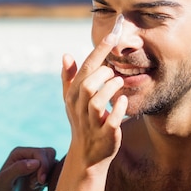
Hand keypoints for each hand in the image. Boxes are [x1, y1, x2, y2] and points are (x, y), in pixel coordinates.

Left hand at [0, 146, 55, 190]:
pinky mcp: (41, 175)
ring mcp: (36, 166)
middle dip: (47, 169)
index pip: (41, 153)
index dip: (44, 165)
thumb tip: (36, 162)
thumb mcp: (4, 181)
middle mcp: (28, 156)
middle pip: (50, 153)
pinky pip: (54, 172)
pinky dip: (50, 180)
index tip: (40, 180)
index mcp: (20, 153)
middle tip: (37, 182)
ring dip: (48, 175)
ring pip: (53, 162)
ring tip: (34, 185)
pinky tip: (37, 187)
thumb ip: (18, 169)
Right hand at [61, 30, 127, 172]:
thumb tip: (66, 55)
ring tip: (119, 82)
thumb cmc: (82, 121)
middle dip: (102, 73)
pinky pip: (111, 122)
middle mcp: (80, 109)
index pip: (85, 69)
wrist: (87, 155)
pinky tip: (123, 99)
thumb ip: (69, 77)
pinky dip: (118, 110)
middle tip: (114, 69)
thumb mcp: (72, 100)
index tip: (112, 36)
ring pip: (97, 103)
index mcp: (73, 96)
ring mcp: (92, 123)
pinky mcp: (105, 136)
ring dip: (110, 88)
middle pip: (87, 85)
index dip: (99, 51)